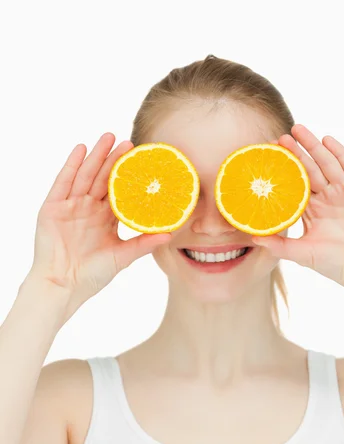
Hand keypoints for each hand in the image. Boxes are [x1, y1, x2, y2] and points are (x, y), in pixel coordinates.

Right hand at [28, 133, 171, 315]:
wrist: (63, 285)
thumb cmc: (92, 275)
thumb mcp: (122, 257)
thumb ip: (143, 244)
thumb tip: (170, 234)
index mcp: (105, 219)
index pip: (119, 192)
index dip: (130, 177)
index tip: (143, 161)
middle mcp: (88, 209)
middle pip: (103, 179)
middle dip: (115, 160)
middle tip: (129, 142)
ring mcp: (70, 206)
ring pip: (85, 175)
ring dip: (96, 156)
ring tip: (108, 137)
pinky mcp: (53, 207)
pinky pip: (63, 182)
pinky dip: (72, 165)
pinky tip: (81, 149)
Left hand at [252, 124, 343, 290]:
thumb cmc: (335, 264)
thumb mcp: (302, 253)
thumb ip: (278, 245)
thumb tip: (252, 238)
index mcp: (313, 210)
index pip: (295, 184)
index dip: (284, 170)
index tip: (268, 157)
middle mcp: (329, 198)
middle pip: (310, 169)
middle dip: (296, 152)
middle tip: (280, 136)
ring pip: (328, 164)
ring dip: (314, 146)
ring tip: (298, 130)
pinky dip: (340, 154)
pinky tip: (327, 141)